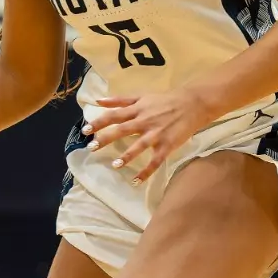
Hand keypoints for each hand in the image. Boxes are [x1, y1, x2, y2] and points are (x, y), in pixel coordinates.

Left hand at [83, 89, 216, 183]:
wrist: (192, 104)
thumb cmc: (165, 100)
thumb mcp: (141, 96)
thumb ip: (119, 100)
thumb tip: (98, 100)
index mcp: (137, 109)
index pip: (114, 115)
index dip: (99, 122)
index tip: (85, 130)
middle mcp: (144, 121)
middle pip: (122, 130)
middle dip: (106, 138)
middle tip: (92, 147)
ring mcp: (156, 134)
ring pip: (139, 146)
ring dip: (127, 155)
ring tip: (114, 165)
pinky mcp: (167, 145)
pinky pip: (156, 160)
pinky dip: (146, 171)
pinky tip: (136, 181)